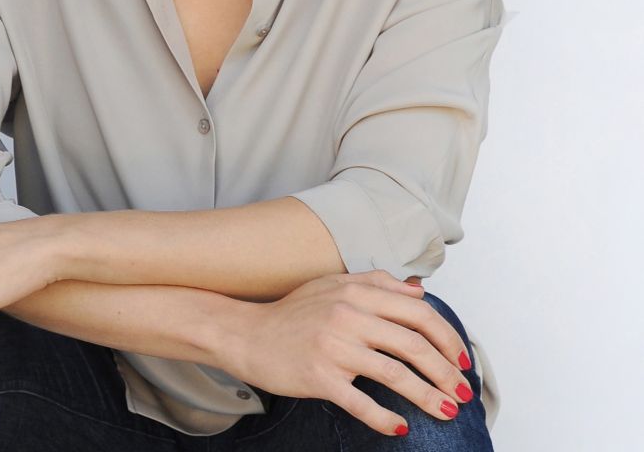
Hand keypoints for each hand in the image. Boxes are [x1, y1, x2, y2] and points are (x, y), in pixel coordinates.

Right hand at [223, 271, 470, 436]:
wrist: (248, 334)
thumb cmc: (292, 312)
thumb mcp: (333, 285)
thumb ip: (376, 284)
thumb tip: (418, 292)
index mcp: (356, 292)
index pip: (417, 313)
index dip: (447, 337)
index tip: (462, 359)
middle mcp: (348, 316)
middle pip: (413, 344)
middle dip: (446, 372)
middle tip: (464, 392)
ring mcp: (334, 347)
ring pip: (395, 374)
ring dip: (427, 397)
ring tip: (447, 412)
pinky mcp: (319, 376)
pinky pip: (361, 401)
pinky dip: (385, 418)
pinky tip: (401, 428)